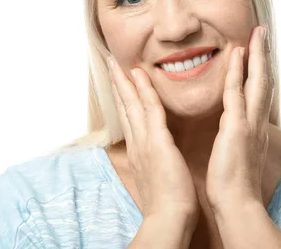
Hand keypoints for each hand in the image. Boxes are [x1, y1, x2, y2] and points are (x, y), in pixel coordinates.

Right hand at [107, 57, 198, 224]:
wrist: (169, 218)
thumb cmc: (169, 202)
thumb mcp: (159, 177)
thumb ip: (156, 162)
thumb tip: (158, 156)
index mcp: (139, 151)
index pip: (129, 119)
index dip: (124, 99)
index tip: (121, 83)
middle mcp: (136, 143)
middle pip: (124, 108)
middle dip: (118, 85)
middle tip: (111, 64)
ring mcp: (144, 141)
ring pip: (131, 104)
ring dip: (124, 81)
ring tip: (117, 62)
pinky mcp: (156, 142)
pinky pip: (149, 109)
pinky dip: (143, 90)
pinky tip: (139, 75)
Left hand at [206, 25, 273, 212]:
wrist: (237, 204)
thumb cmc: (235, 184)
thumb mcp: (241, 156)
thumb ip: (240, 139)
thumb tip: (236, 131)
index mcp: (256, 129)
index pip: (260, 94)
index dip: (260, 72)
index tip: (258, 54)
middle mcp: (257, 122)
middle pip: (265, 81)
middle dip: (264, 56)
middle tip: (262, 33)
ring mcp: (249, 124)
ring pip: (257, 82)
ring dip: (257, 55)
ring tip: (256, 34)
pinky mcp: (237, 128)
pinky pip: (237, 93)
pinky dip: (238, 72)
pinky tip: (236, 54)